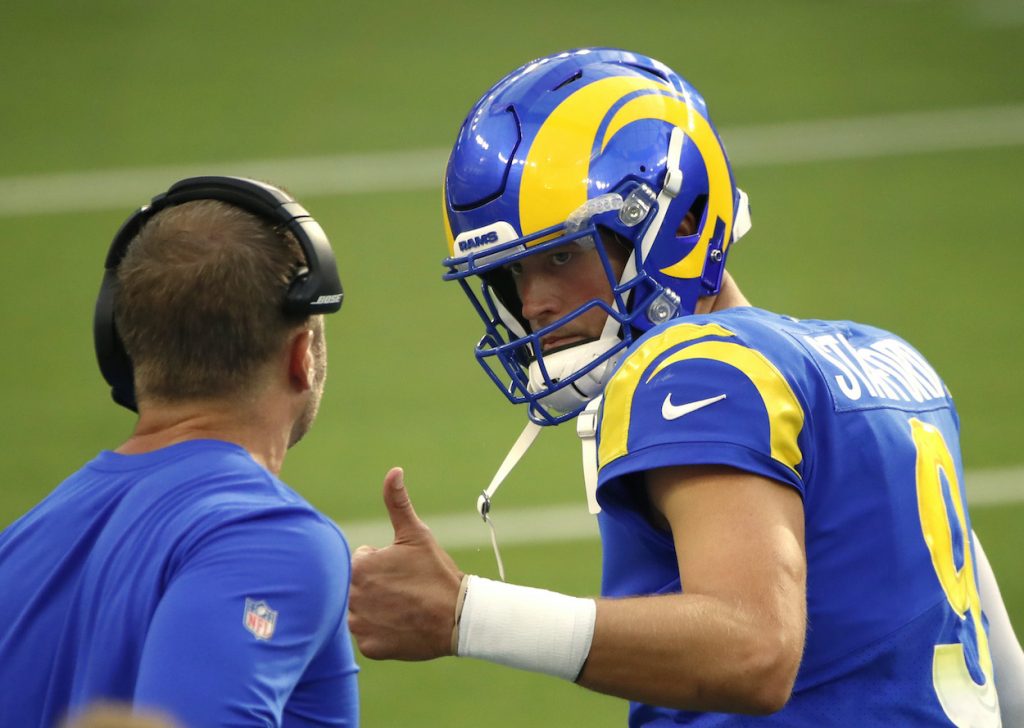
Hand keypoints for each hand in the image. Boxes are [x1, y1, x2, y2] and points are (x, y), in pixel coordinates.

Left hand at [348, 467, 463, 660]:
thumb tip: (393, 470)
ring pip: (359, 611)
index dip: (383, 564)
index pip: (360, 562)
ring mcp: (359, 625)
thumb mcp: (416, 534)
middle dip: (376, 586)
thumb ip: (397, 502)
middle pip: (356, 587)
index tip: (403, 571)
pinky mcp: (369, 647)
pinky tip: (401, 625)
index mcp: (359, 567)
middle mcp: (351, 597)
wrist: (458, 617)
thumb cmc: (437, 572)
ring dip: (375, 609)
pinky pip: (368, 635)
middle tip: (404, 590)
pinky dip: (381, 632)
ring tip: (403, 607)